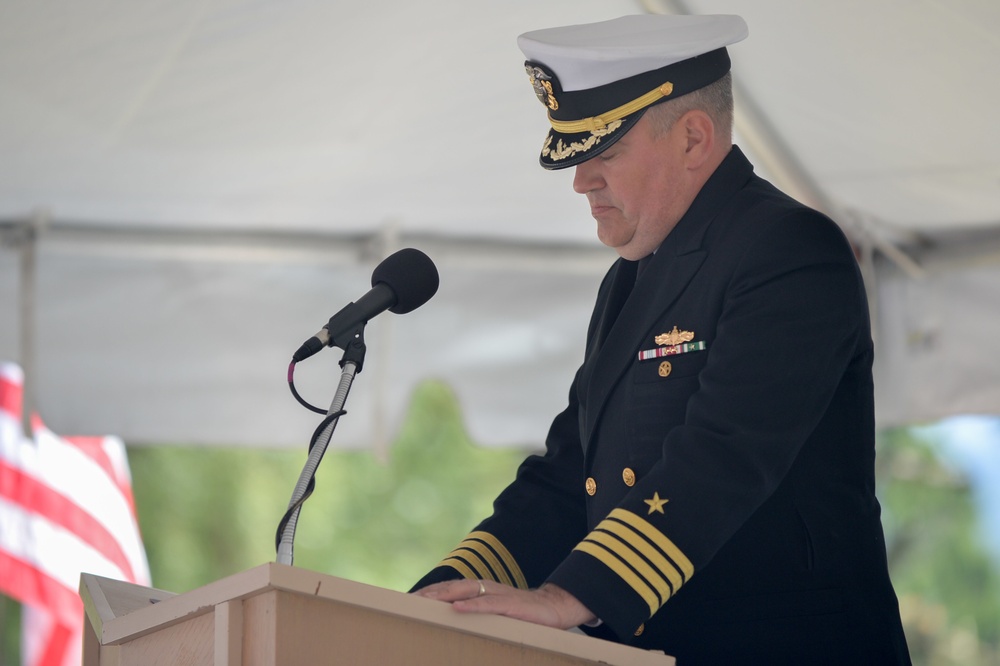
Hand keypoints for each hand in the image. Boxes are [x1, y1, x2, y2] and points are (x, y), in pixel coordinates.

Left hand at [413, 579, 596, 629]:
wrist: (554, 607)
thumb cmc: (521, 614)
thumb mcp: (494, 614)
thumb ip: (476, 614)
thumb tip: (453, 621)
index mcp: (480, 590)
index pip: (448, 589)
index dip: (428, 593)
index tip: (406, 602)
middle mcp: (486, 588)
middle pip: (451, 587)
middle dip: (429, 594)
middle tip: (407, 603)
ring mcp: (498, 594)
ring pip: (465, 592)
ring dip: (443, 596)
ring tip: (424, 602)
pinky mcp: (511, 604)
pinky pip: (488, 604)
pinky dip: (471, 605)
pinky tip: (457, 607)